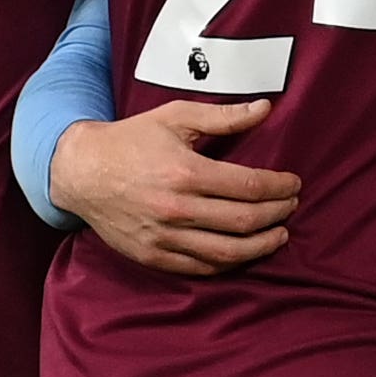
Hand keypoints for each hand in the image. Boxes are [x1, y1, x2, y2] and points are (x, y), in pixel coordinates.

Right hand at [51, 100, 301, 277]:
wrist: (81, 172)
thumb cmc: (131, 140)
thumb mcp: (176, 117)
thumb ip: (223, 117)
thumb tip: (266, 108)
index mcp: (186, 172)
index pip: (250, 186)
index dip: (280, 187)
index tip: (294, 183)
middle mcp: (177, 209)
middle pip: (244, 221)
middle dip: (277, 214)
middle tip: (291, 206)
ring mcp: (164, 237)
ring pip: (227, 252)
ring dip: (261, 246)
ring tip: (279, 235)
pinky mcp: (153, 256)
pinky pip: (200, 268)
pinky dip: (228, 263)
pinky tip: (244, 252)